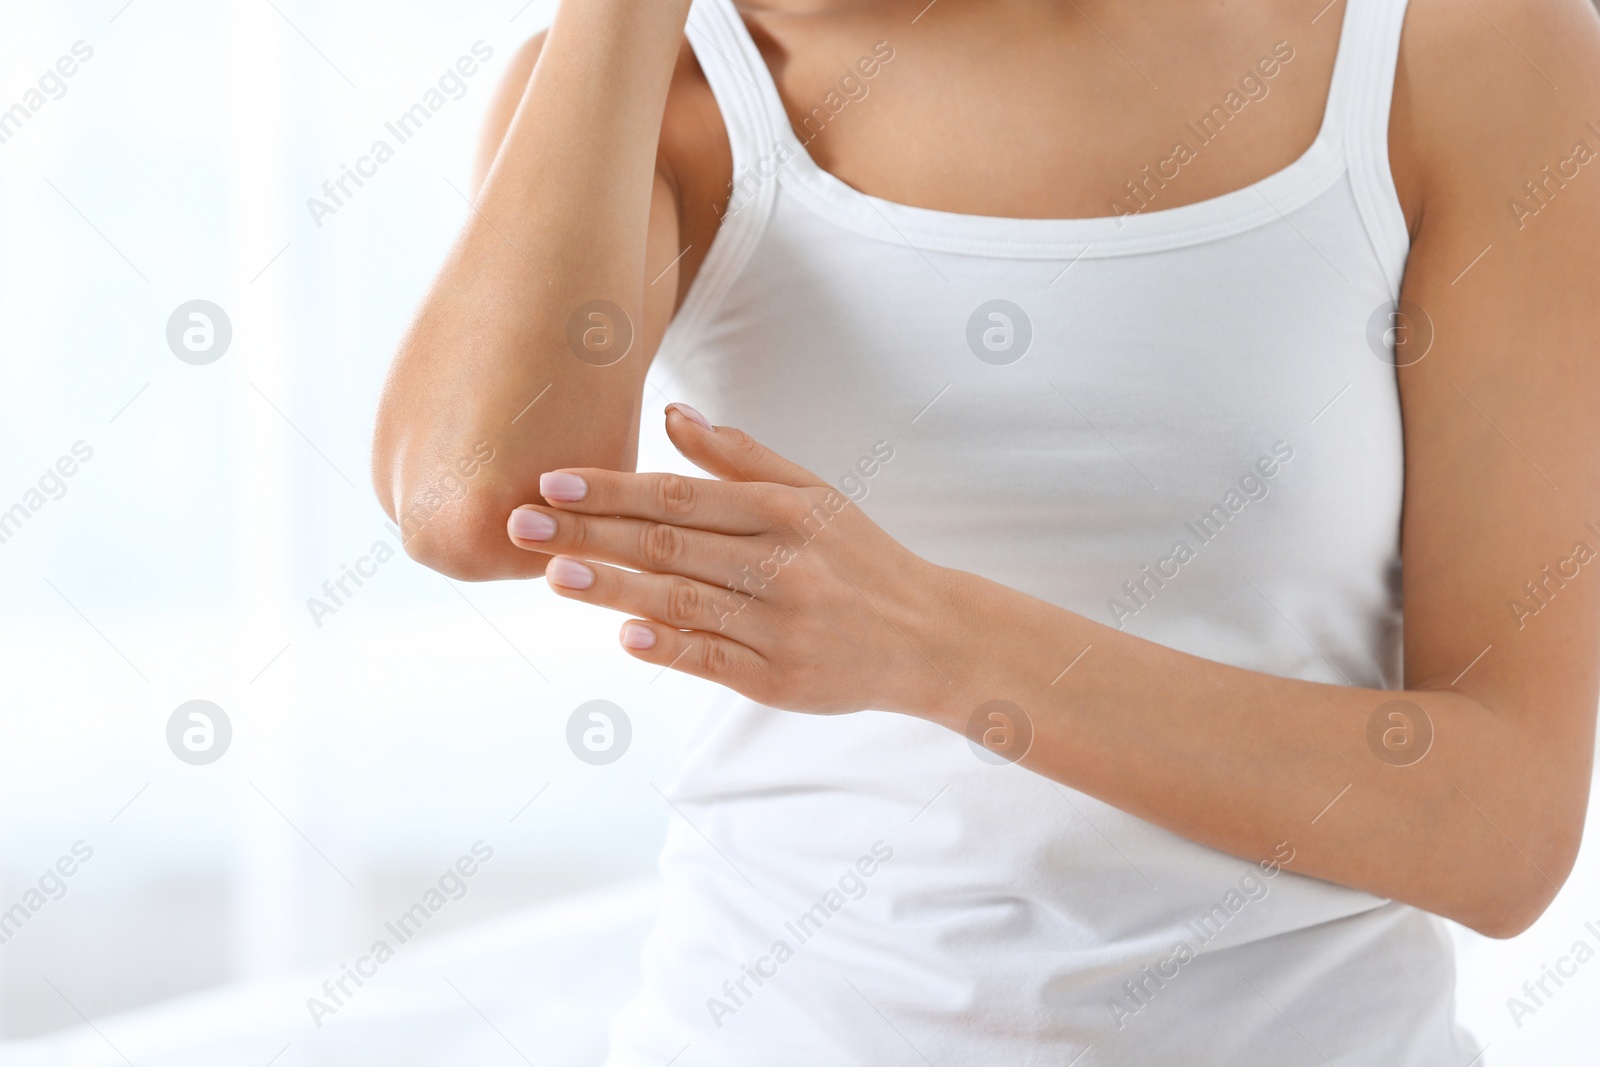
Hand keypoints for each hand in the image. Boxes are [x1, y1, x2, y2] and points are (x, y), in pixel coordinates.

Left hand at [505, 404, 958, 716]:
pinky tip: (621, 634)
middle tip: (521, 522)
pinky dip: (667, 647)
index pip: (682, 495)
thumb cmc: (859, 557)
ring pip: (682, 601)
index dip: (613, 488)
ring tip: (554, 572)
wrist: (927, 636)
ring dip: (613, 587)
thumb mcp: (815, 494)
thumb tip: (674, 417)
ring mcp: (781, 625)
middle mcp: (783, 565)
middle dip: (590, 531)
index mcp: (785, 511)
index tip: (552, 479)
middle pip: (670, 544)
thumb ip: (743, 458)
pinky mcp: (780, 680)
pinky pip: (712, 660)